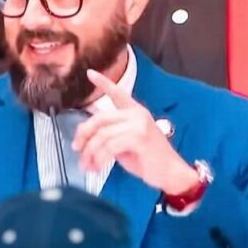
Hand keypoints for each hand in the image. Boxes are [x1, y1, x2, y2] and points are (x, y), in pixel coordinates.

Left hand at [72, 69, 198, 193]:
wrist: (170, 173)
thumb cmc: (149, 161)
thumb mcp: (127, 144)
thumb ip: (111, 135)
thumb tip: (88, 139)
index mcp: (135, 112)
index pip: (117, 93)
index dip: (103, 82)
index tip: (90, 74)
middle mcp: (137, 115)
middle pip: (100, 118)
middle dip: (83, 134)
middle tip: (76, 148)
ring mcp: (139, 125)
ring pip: (102, 135)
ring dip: (90, 153)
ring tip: (87, 165)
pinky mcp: (139, 139)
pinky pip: (110, 147)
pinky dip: (100, 159)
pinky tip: (98, 166)